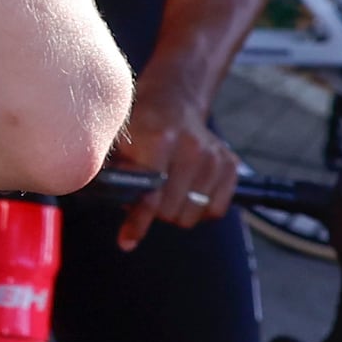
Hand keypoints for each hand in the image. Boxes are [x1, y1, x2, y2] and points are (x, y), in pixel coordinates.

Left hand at [111, 84, 241, 245]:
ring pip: (193, 215)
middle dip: (154, 212)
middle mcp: (192, 147)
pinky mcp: (230, 165)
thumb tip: (111, 204)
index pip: (150, 194)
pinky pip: (215, 210)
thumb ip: (115, 174)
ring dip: (175, 212)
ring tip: (165, 193)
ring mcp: (214, 157)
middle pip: (171, 212)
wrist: (173, 100)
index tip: (127, 241)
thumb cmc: (139, 126)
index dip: (137, 221)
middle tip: (146, 198)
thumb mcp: (118, 143)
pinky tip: (186, 191)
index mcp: (160, 138)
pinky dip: (199, 209)